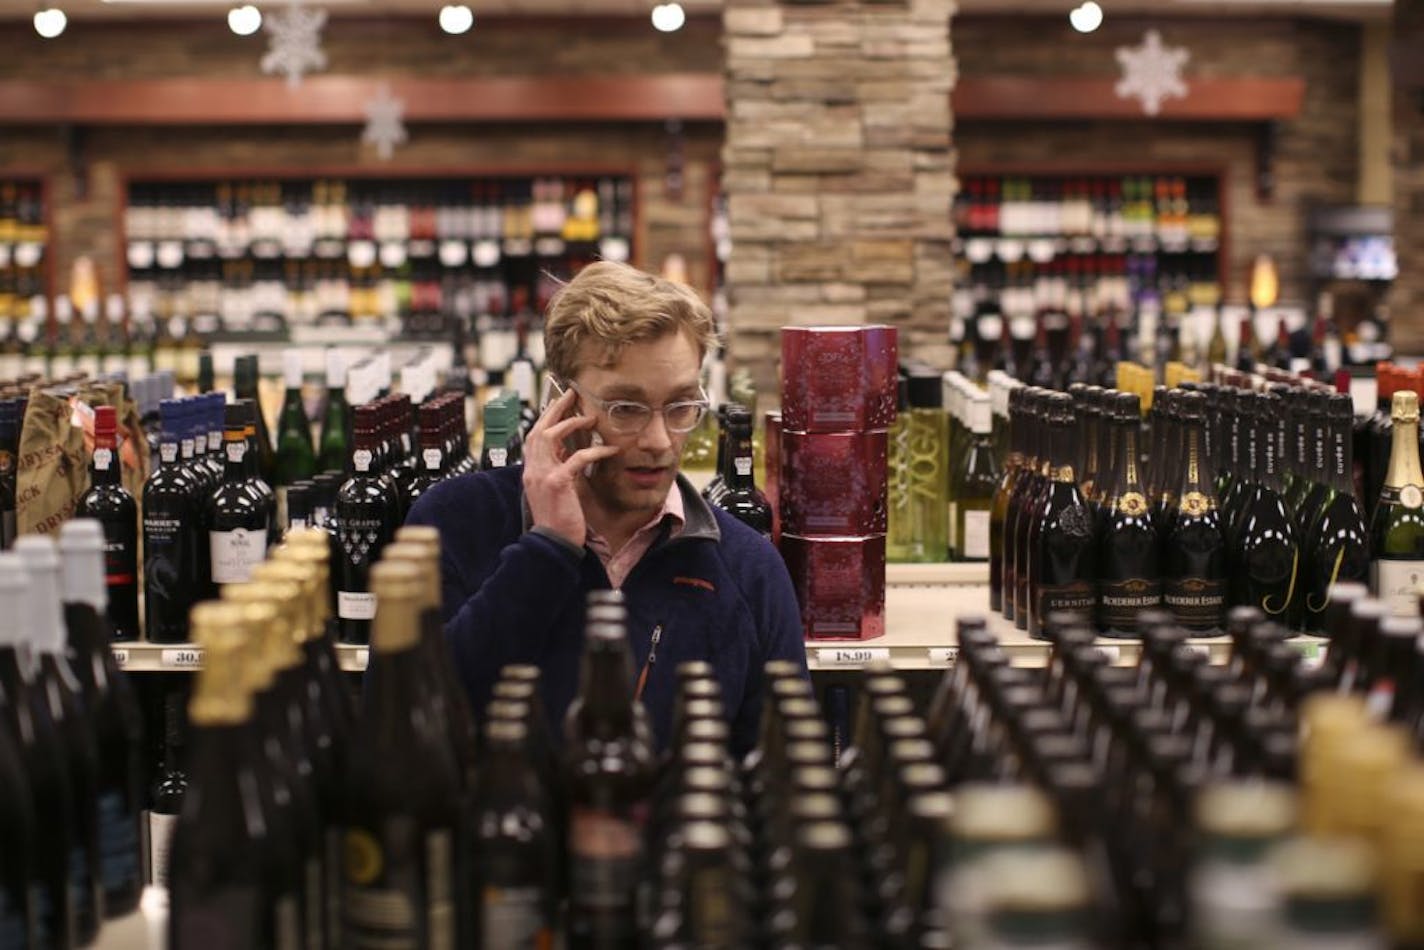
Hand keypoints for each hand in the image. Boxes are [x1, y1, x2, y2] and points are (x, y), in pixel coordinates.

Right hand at [521, 387, 619, 548]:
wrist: (552, 544)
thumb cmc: (557, 520)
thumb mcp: (554, 491)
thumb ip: (557, 470)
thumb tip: (568, 454)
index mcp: (531, 471)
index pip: (534, 436)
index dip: (546, 418)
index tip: (558, 404)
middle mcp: (532, 469)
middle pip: (539, 429)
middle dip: (555, 409)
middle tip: (571, 394)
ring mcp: (542, 474)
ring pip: (551, 437)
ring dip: (571, 423)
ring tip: (590, 417)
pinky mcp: (557, 482)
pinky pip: (577, 458)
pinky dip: (595, 451)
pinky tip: (611, 449)